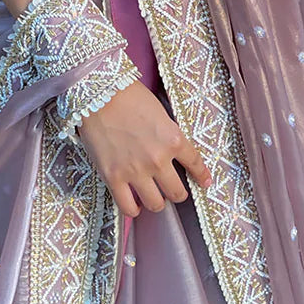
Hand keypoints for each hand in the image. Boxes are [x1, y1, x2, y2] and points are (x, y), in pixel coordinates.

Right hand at [75, 80, 212, 218]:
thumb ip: (168, 134)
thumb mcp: (159, 112)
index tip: (205, 182)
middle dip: (177, 193)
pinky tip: (134, 204)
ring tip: (152, 197)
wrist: (99, 93)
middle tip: (172, 190)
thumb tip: (171, 148)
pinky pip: (128, 207)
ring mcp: (136, 171)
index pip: (195, 164)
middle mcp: (158, 160)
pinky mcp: (114, 177)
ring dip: (157, 202)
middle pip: (177, 192)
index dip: (202, 175)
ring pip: (156, 204)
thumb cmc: (128, 95)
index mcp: (173, 139)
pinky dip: (133, 209)